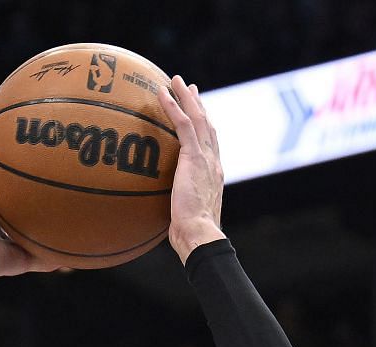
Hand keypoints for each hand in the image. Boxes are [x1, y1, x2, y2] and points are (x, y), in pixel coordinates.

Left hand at [158, 76, 225, 262]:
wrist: (200, 234)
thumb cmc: (191, 236)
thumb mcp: (184, 218)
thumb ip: (178, 207)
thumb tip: (164, 217)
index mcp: (213, 174)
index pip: (210, 144)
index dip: (204, 127)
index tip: (198, 114)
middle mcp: (213, 161)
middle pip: (206, 125)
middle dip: (198, 105)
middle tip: (189, 88)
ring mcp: (206, 157)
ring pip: (197, 118)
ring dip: (185, 97)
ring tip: (175, 81)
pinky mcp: (194, 157)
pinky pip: (182, 124)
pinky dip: (173, 106)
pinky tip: (162, 93)